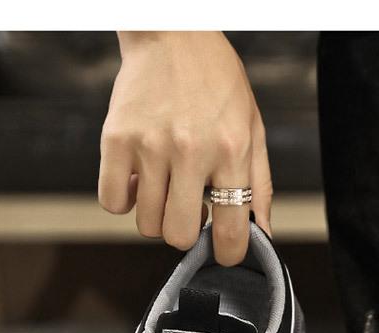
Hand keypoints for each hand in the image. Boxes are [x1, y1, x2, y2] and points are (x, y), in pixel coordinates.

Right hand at [99, 31, 271, 264]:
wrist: (172, 32)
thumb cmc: (217, 84)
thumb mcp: (253, 128)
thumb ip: (260, 185)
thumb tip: (265, 234)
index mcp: (231, 150)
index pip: (231, 229)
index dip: (229, 253)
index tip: (224, 254)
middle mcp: (190, 150)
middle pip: (178, 235)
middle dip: (186, 234)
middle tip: (189, 211)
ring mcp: (150, 145)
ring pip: (146, 223)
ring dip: (156, 215)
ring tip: (165, 187)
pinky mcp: (116, 138)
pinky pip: (113, 202)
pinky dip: (124, 200)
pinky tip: (138, 180)